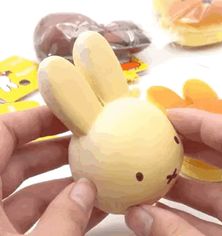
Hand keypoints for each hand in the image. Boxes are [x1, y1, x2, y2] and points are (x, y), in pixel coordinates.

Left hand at [0, 106, 106, 235]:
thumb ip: (61, 220)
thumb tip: (85, 191)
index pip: (2, 133)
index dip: (35, 119)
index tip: (66, 116)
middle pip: (18, 160)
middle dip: (56, 149)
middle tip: (86, 143)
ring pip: (27, 189)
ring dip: (63, 183)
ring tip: (95, 178)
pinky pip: (31, 215)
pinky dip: (58, 210)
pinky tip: (89, 208)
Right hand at [125, 108, 221, 235]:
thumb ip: (177, 232)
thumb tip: (137, 215)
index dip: (199, 120)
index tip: (168, 117)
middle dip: (189, 144)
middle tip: (159, 139)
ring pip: (217, 188)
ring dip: (184, 182)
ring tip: (153, 176)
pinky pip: (217, 213)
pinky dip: (189, 210)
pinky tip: (162, 210)